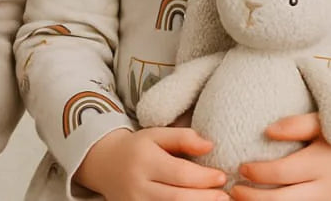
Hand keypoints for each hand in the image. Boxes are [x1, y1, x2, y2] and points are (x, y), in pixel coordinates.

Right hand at [74, 127, 229, 200]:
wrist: (105, 165)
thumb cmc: (137, 148)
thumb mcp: (156, 135)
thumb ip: (183, 137)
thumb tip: (210, 146)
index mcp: (143, 161)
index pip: (180, 173)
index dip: (204, 177)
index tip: (222, 176)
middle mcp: (137, 186)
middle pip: (177, 197)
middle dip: (205, 198)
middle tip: (225, 196)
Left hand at [229, 113, 330, 199]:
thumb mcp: (326, 121)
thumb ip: (297, 124)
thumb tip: (267, 131)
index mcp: (322, 163)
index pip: (283, 174)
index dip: (258, 173)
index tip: (241, 166)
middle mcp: (325, 189)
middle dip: (253, 200)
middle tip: (233, 190)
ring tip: (241, 200)